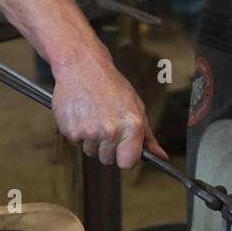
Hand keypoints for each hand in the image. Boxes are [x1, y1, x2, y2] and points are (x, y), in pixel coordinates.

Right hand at [51, 54, 166, 167]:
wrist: (83, 68)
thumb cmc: (110, 85)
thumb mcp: (136, 107)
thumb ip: (147, 137)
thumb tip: (161, 156)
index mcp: (132, 125)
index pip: (129, 163)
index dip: (125, 157)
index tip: (123, 149)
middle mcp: (111, 130)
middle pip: (108, 160)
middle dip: (107, 147)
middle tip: (106, 124)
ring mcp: (89, 132)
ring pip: (91, 152)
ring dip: (92, 140)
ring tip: (94, 117)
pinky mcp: (71, 130)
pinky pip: (76, 143)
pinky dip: (78, 132)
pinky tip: (83, 115)